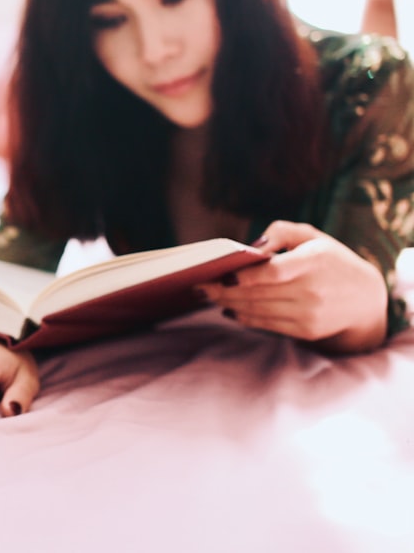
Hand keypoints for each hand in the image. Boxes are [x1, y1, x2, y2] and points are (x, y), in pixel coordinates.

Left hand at [196, 220, 387, 351]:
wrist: (364, 299)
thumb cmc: (328, 260)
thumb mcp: (312, 236)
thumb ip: (280, 232)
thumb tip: (251, 247)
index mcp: (314, 261)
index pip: (274, 272)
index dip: (245, 275)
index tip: (220, 274)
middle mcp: (312, 290)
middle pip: (258, 293)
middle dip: (222, 291)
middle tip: (197, 285)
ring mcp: (309, 313)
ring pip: (257, 310)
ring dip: (227, 304)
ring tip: (206, 295)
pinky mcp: (305, 330)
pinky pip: (266, 324)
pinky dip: (243, 317)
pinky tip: (228, 309)